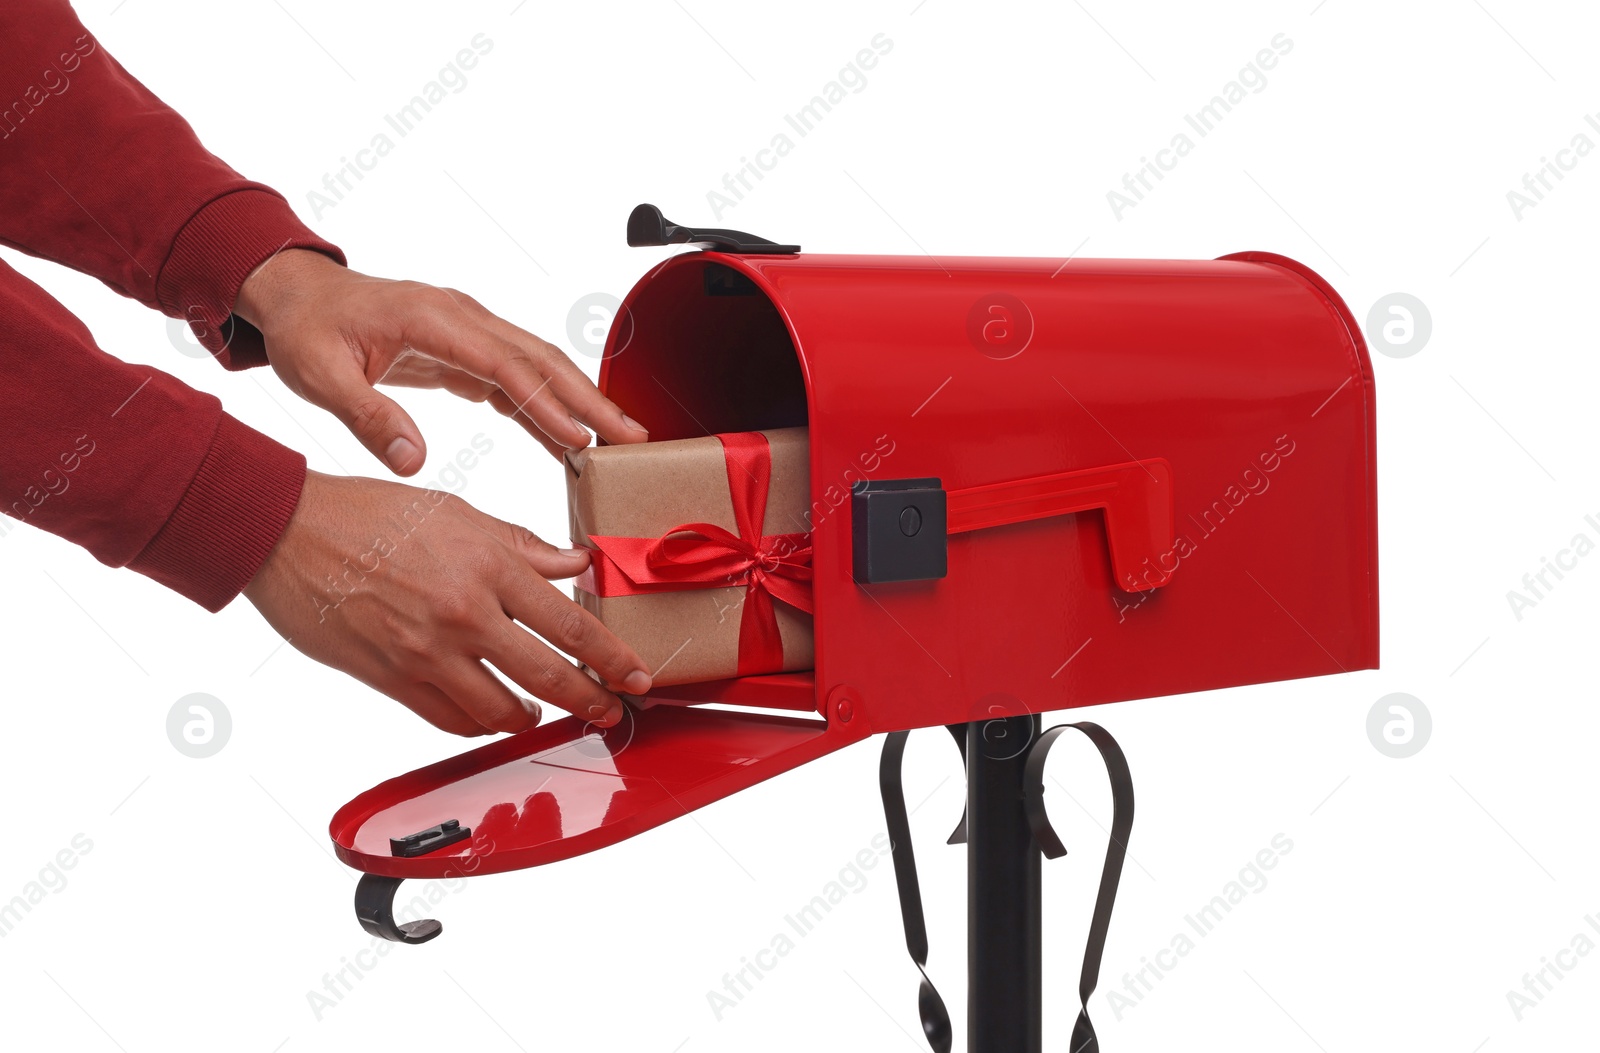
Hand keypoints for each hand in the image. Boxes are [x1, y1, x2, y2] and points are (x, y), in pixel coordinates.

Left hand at [234, 249, 648, 472]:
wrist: (296, 295)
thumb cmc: (306, 328)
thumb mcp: (318, 376)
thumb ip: (366, 416)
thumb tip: (411, 461)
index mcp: (431, 318)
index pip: (504, 364)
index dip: (546, 402)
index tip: (580, 439)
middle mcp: (461, 317)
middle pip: (541, 358)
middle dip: (590, 399)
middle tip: (630, 438)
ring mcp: (469, 330)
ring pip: (539, 364)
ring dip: (580, 402)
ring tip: (618, 441)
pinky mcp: (467, 350)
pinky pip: (519, 378)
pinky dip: (548, 407)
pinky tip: (569, 440)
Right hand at [244, 470, 651, 734]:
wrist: (288, 533)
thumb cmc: (370, 512)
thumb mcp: (457, 512)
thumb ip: (522, 545)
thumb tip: (576, 564)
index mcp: (488, 567)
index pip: (571, 625)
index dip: (613, 659)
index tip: (637, 677)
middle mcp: (463, 614)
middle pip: (547, 676)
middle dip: (590, 701)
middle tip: (610, 711)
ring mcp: (426, 653)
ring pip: (499, 710)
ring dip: (529, 716)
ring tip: (541, 710)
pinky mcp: (391, 679)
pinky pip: (449, 719)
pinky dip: (477, 722)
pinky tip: (488, 713)